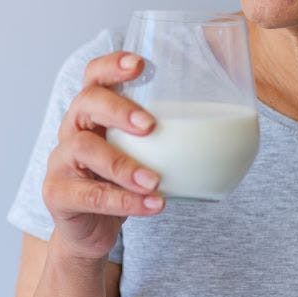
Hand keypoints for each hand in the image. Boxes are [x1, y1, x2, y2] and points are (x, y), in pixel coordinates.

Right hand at [42, 51, 164, 260]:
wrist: (91, 231)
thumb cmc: (121, 185)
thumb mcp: (143, 156)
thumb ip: (170, 138)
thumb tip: (239, 123)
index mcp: (93, 114)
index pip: (94, 77)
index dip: (111, 66)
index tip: (139, 64)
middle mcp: (72, 130)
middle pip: (85, 104)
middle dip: (117, 110)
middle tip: (149, 125)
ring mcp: (60, 162)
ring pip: (84, 150)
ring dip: (123, 164)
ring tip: (154, 181)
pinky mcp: (58, 194)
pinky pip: (89, 194)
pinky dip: (124, 201)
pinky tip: (152, 204)